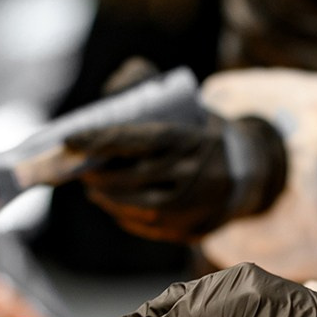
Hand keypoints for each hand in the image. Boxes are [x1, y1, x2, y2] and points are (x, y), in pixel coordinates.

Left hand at [65, 112, 286, 241]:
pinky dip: (123, 214)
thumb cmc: (202, 132)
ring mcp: (192, 207)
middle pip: (129, 176)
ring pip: (134, 205)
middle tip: (78, 166)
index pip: (136, 139)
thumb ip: (146, 87)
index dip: (100, 140)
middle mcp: (192, 175)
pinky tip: (113, 202)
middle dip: (98, 173)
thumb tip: (111, 91)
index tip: (69, 140)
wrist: (246, 172)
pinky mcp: (189, 230)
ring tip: (93, 185)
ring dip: (106, 196)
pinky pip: (145, 225)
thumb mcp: (184, 104)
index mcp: (190, 139)